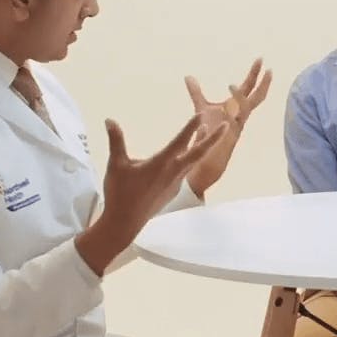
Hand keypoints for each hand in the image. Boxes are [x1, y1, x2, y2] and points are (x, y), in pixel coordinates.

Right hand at [77, 114, 227, 273]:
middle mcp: (173, 173)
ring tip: (206, 132)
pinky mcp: (173, 191)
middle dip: (213, 138)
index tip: (201, 114)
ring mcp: (176, 183)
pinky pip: (184, 172)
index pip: (180, 141)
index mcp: (161, 164)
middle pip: (198, 152)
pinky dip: (188, 159)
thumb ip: (116, 141)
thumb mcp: (116, 165)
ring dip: (200, 145)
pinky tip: (182, 156)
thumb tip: (109, 119)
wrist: (125, 222)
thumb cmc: (119, 193)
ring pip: (193, 161)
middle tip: (226, 126)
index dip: (190, 127)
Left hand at [184, 59, 272, 195]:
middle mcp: (241, 115)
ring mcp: (237, 125)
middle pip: (256, 96)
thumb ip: (196, 92)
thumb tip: (188, 76)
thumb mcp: (201, 108)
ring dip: (240, 97)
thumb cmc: (207, 132)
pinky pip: (233, 123)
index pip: (249, 87)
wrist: (206, 155)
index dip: (255, 74)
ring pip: (246, 109)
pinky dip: (228, 115)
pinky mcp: (229, 136)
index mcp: (236, 107)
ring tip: (230, 85)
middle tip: (266, 65)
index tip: (260, 59)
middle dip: (262, 82)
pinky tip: (223, 109)